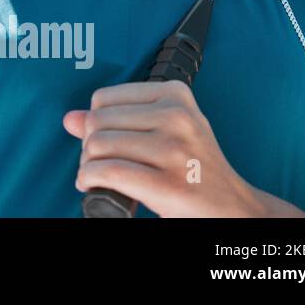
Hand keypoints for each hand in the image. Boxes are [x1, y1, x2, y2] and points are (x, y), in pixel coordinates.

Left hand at [63, 79, 269, 216]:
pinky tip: (92, 185)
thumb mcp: (161, 133)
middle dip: (88, 147)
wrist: (234, 209)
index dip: (94, 123)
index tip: (104, 141)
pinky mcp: (170, 185)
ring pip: (98, 146)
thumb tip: (70, 118)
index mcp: (176, 95)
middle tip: (99, 163)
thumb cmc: (194, 169)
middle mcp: (178, 117)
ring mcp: (175, 150)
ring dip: (87, 166)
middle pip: (97, 122)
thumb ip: (116, 121)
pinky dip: (89, 180)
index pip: (103, 98)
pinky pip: (107, 172)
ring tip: (97, 175)